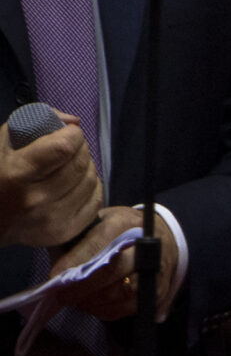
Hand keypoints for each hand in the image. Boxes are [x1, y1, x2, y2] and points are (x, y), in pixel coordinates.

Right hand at [0, 118, 103, 249]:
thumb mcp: (1, 145)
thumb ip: (33, 123)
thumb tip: (73, 122)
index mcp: (16, 175)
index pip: (64, 148)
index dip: (71, 135)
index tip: (66, 133)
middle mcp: (36, 200)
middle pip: (81, 164)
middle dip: (81, 149)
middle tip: (70, 148)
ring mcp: (52, 220)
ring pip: (91, 181)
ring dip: (87, 167)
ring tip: (71, 166)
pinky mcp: (64, 232)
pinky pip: (96, 201)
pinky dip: (91, 188)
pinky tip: (76, 185)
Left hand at [57, 206, 178, 322]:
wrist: (162, 238)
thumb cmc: (121, 230)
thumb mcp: (100, 222)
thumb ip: (79, 239)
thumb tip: (57, 264)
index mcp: (127, 224)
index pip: (99, 244)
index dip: (76, 260)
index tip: (55, 275)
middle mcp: (147, 248)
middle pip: (112, 272)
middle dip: (82, 287)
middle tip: (61, 295)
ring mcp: (155, 272)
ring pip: (118, 294)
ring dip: (92, 301)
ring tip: (76, 300)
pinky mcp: (156, 292)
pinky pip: (125, 308)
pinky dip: (105, 310)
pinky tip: (94, 304)